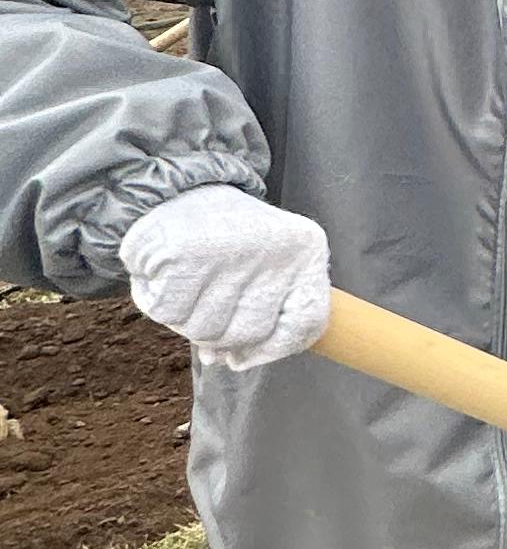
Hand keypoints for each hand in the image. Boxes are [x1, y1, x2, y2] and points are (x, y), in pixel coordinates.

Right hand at [118, 184, 331, 368]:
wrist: (177, 186)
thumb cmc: (225, 236)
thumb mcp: (265, 264)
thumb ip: (259, 315)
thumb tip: (228, 362)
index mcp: (305, 251)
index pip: (306, 323)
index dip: (273, 348)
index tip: (246, 350)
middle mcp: (274, 250)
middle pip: (248, 334)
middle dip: (220, 330)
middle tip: (206, 297)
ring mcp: (229, 251)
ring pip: (205, 330)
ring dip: (186, 317)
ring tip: (186, 282)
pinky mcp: (182, 254)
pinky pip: (169, 313)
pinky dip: (158, 302)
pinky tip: (164, 274)